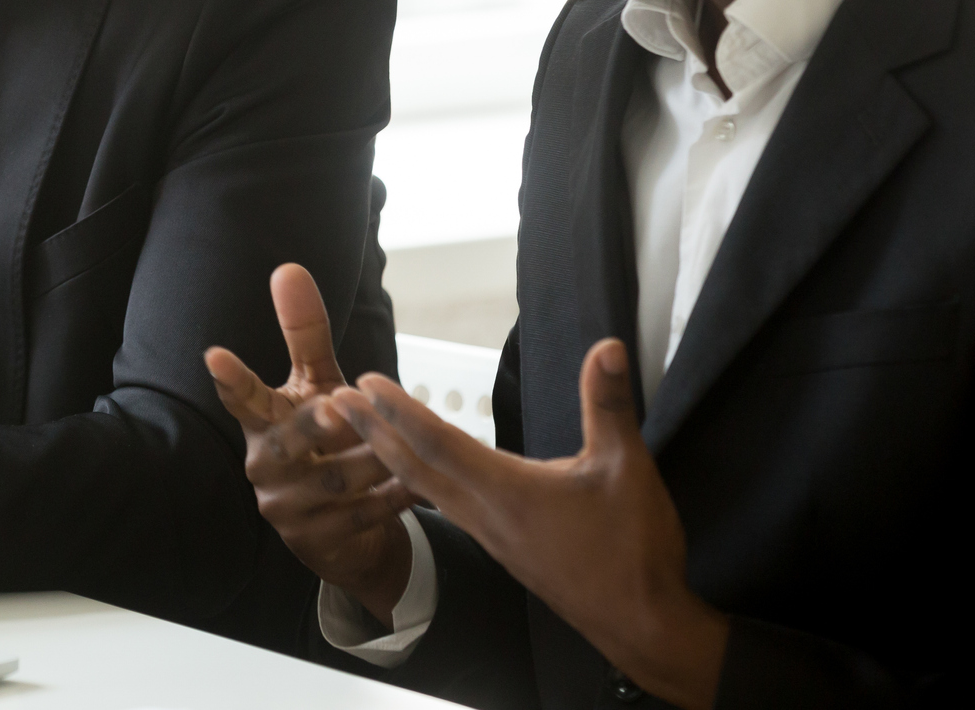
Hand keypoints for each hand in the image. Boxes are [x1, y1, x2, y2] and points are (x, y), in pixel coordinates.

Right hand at [205, 264, 414, 624]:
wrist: (341, 530)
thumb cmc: (324, 440)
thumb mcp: (316, 385)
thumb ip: (304, 333)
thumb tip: (289, 268)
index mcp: (263, 425)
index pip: (242, 397)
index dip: (231, 378)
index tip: (214, 354)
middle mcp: (266, 466)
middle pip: (292, 441)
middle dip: (317, 423)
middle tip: (338, 404)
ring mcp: (289, 509)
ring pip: (340, 479)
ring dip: (378, 457)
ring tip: (407, 439)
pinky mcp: (319, 543)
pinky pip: (367, 513)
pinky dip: (397, 495)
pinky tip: (421, 480)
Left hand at [337, 339, 727, 708]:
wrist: (640, 626)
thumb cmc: (633, 551)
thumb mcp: (628, 469)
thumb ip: (609, 406)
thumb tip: (606, 348)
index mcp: (504, 492)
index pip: (436, 441)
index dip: (397, 409)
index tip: (363, 383)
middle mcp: (484, 514)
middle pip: (412, 466)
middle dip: (371, 430)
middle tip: (334, 400)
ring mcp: (489, 535)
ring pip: (424, 488)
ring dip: (389, 455)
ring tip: (363, 429)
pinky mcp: (502, 548)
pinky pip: (444, 507)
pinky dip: (418, 481)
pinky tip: (418, 474)